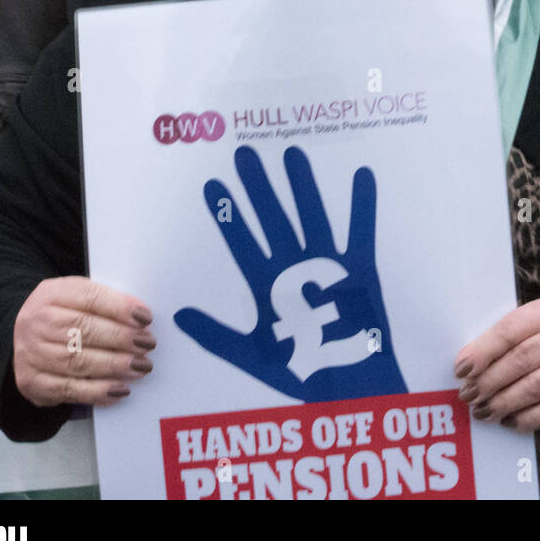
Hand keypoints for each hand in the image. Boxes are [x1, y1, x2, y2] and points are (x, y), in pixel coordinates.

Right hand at [13, 276, 154, 407]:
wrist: (23, 338)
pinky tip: (119, 390)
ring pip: (76, 361)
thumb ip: (107, 303)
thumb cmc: (64, 315)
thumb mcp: (79, 297)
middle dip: (121, 338)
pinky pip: (67, 389)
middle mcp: (35, 322)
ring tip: (140, 366)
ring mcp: (30, 353)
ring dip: (114, 365)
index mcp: (52, 293)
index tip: (145, 318)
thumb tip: (141, 318)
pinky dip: (96, 391)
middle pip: (83, 330)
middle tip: (147, 344)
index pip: (89, 298)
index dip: (119, 308)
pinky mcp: (31, 382)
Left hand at [175, 146, 405, 401]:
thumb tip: (176, 317)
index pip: (243, 242)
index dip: (228, 215)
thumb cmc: (299, 370)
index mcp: (269, 286)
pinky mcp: (360, 272)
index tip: (212, 186)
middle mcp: (296, 268)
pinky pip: (361, 233)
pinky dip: (362, 207)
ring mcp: (328, 267)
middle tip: (244, 155)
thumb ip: (216, 335)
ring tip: (292, 154)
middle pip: (274, 219)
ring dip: (303, 187)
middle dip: (259, 188)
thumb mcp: (250, 355)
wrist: (345, 386)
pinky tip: (362, 176)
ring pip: (312, 217)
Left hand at [453, 296, 539, 430]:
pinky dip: (527, 419)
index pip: (511, 329)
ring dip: (503, 403)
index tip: (461, 369)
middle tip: (468, 394)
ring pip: (536, 387)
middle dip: (489, 381)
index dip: (483, 351)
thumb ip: (508, 336)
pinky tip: (509, 421)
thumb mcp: (537, 321)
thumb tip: (469, 365)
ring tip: (483, 410)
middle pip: (521, 360)